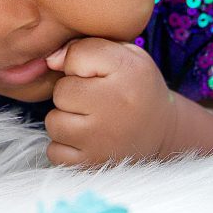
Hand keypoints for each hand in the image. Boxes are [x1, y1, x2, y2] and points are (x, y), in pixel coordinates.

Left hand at [43, 37, 177, 167]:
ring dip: (64, 119)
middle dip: (70, 92)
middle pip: (61, 92)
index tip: (97, 73)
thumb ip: (86, 47)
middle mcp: (116, 106)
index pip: (76, 56)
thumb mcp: (123, 54)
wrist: (163, 132)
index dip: (79, 62)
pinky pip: (55, 152)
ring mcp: (103, 140)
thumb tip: (50, 60)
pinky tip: (85, 138)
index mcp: (128, 70)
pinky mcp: (93, 164)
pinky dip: (64, 146)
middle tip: (92, 98)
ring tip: (88, 118)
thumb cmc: (135, 86)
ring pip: (54, 123)